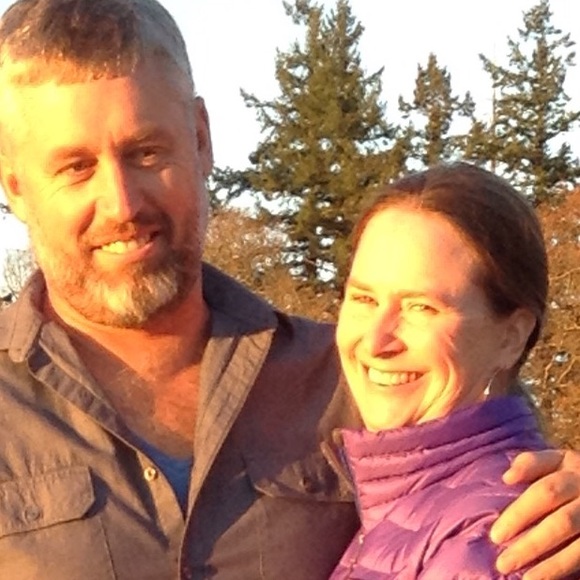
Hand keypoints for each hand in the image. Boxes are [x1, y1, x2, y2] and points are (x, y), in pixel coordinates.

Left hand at [490, 449, 579, 578]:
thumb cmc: (576, 474)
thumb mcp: (559, 459)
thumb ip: (532, 463)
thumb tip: (507, 478)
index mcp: (574, 471)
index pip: (545, 493)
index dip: (520, 513)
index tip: (496, 536)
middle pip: (560, 523)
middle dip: (531, 544)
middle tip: (503, 563)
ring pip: (578, 547)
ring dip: (552, 566)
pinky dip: (568, 569)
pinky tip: (547, 579)